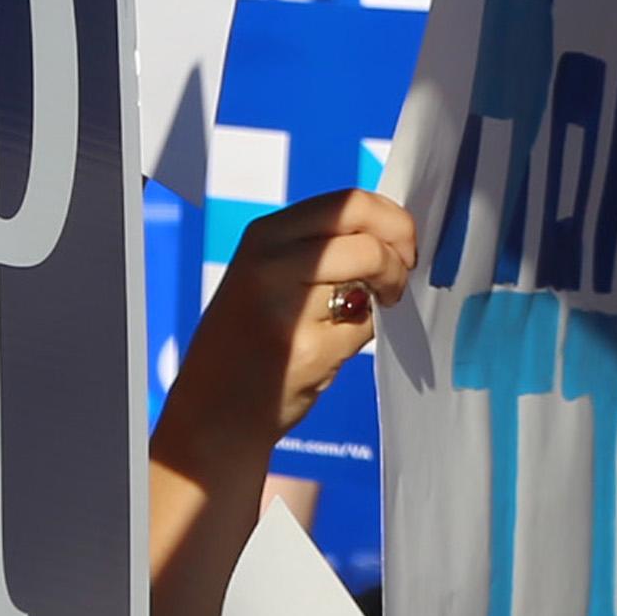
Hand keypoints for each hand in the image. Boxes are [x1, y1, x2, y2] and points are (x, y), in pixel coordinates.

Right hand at [152, 187, 416, 480]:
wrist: (213, 414)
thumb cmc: (252, 341)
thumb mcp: (268, 276)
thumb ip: (319, 249)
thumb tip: (392, 235)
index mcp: (264, 235)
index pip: (347, 201)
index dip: (390, 219)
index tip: (403, 246)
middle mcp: (269, 261)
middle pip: (362, 225)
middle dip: (398, 248)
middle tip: (401, 277)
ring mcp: (286, 305)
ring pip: (371, 268)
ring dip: (389, 288)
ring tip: (373, 311)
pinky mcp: (305, 349)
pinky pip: (364, 325)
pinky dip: (363, 334)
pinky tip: (335, 349)